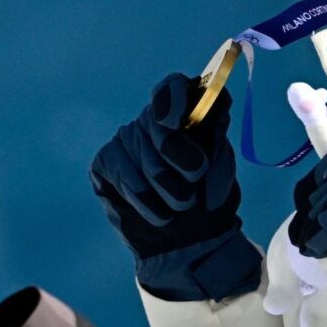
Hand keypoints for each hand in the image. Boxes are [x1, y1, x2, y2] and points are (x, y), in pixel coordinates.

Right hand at [89, 73, 260, 300]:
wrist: (189, 239)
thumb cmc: (208, 194)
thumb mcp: (220, 157)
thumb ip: (214, 124)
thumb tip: (215, 93)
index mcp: (183, 110)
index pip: (172, 86)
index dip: (172, 98)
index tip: (175, 121)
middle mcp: (152, 119)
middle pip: (156, 121)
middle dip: (177, 153)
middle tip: (196, 175)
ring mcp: (127, 139)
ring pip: (141, 152)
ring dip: (167, 186)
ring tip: (182, 204)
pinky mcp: (106, 161)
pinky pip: (122, 172)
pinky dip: (144, 198)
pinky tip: (158, 213)